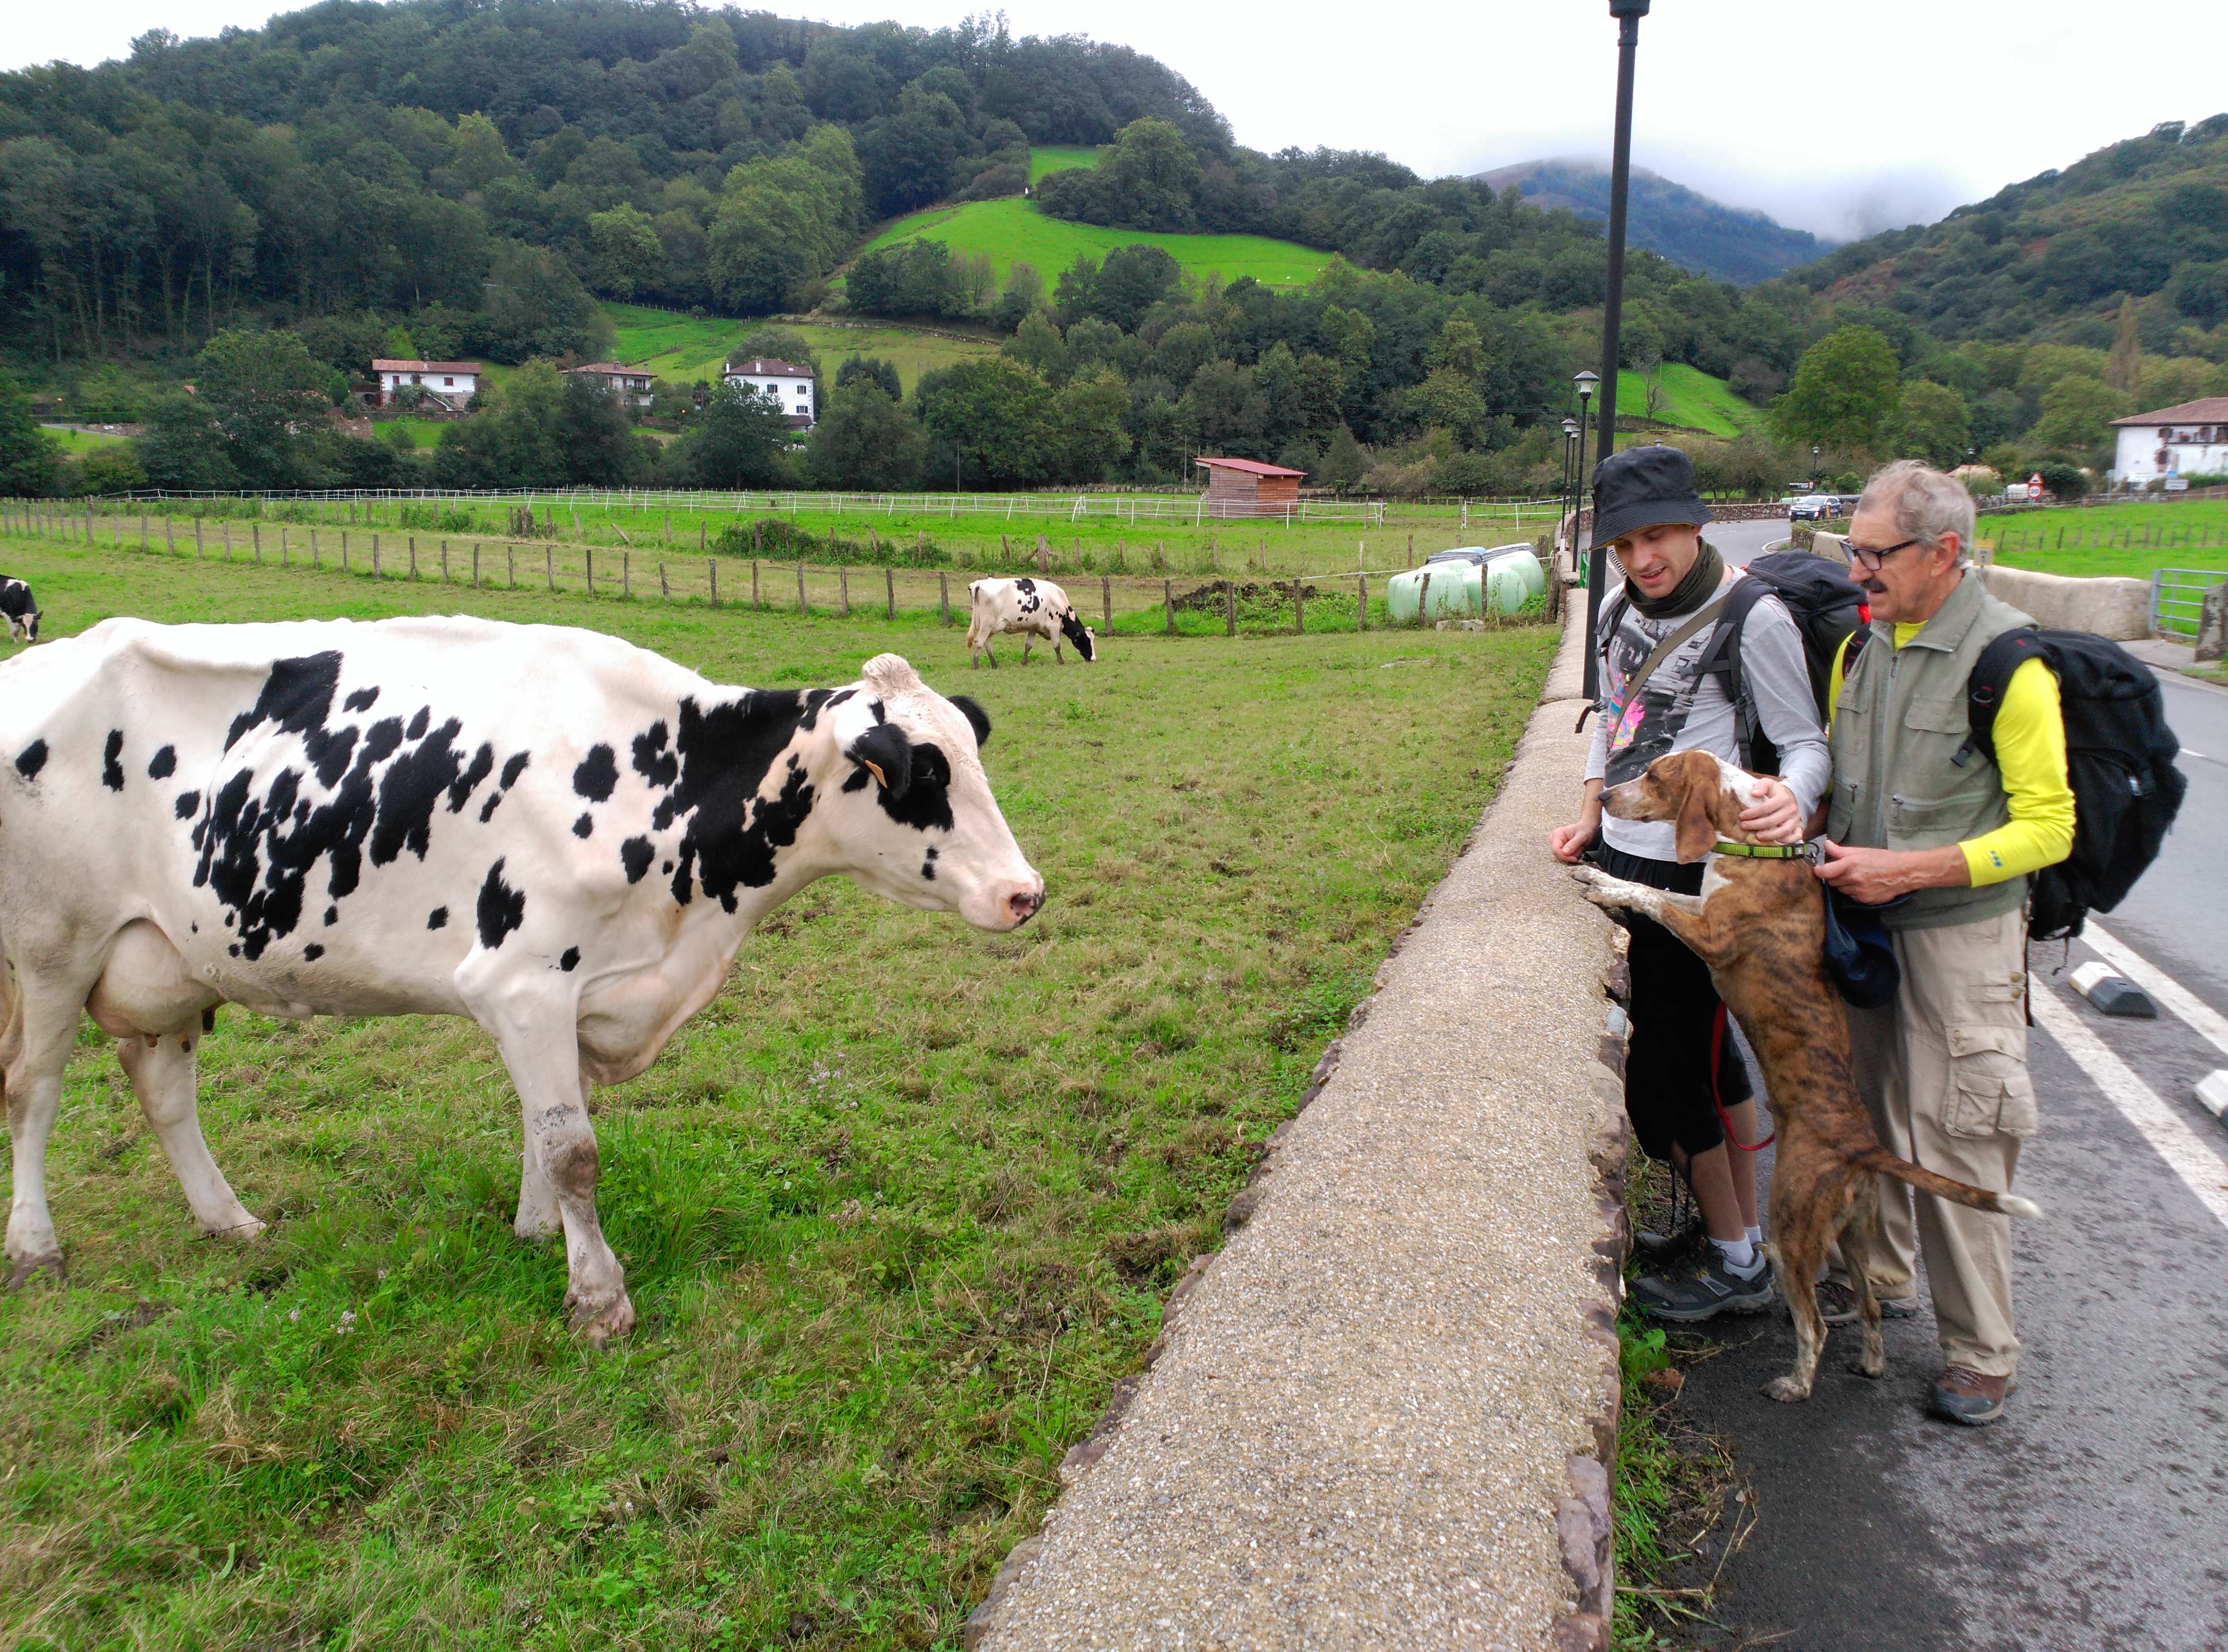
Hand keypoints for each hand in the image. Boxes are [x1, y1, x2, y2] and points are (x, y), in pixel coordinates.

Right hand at [1550, 816, 1598, 863]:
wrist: (1587, 829)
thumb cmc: (1584, 830)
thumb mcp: (1582, 836)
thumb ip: (1573, 844)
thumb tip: (1564, 852)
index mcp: (1557, 834)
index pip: (1556, 850)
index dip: (1565, 856)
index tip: (1574, 858)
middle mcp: (1554, 840)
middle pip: (1558, 855)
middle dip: (1571, 855)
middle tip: (1580, 848)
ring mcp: (1557, 845)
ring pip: (1562, 857)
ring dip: (1573, 855)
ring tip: (1579, 847)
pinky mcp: (1560, 850)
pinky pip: (1565, 858)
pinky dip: (1573, 856)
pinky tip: (1577, 850)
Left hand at [1737, 777, 1804, 845]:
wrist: (1792, 796)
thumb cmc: (1776, 791)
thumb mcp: (1768, 783)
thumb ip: (1761, 786)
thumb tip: (1754, 793)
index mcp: (1783, 798)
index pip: (1765, 808)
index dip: (1752, 813)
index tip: (1741, 816)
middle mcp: (1791, 810)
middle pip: (1772, 821)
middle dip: (1756, 825)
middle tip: (1744, 826)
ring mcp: (1796, 819)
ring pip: (1783, 831)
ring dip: (1769, 836)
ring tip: (1757, 837)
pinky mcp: (1799, 826)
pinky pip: (1796, 836)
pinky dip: (1786, 840)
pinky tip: (1775, 841)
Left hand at [1813, 839, 1966, 902]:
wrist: (1903, 873)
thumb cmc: (1883, 859)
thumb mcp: (1862, 851)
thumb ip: (1841, 850)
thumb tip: (1826, 844)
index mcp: (1850, 864)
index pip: (1825, 872)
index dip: (1819, 871)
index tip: (1819, 869)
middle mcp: (1853, 879)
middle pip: (1831, 881)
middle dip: (1834, 876)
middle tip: (1843, 871)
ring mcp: (1858, 891)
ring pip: (1841, 890)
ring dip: (1844, 884)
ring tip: (1856, 877)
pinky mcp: (1864, 900)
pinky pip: (1851, 896)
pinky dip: (1853, 891)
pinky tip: (1863, 885)